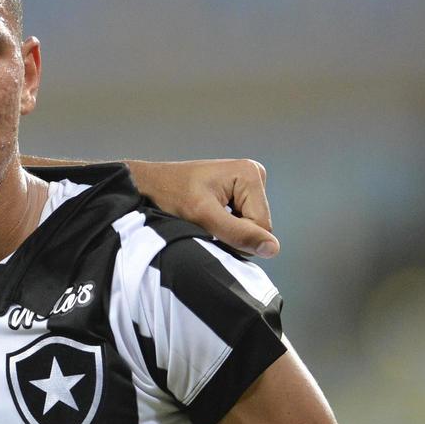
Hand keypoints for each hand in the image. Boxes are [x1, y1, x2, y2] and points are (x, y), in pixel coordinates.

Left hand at [129, 158, 278, 257]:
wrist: (150, 184)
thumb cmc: (171, 194)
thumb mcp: (204, 216)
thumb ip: (238, 233)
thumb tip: (273, 248)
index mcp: (251, 174)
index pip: (262, 226)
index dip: (238, 237)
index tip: (210, 228)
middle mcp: (254, 175)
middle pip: (259, 226)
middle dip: (233, 232)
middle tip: (205, 224)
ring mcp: (247, 183)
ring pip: (250, 226)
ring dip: (228, 230)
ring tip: (204, 219)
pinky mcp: (239, 192)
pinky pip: (243, 220)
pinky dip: (225, 225)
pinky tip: (207, 216)